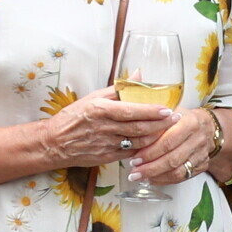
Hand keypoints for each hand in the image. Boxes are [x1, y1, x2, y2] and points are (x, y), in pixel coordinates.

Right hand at [36, 87, 177, 169]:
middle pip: (139, 128)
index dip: (151, 111)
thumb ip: (119, 87)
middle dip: (161, 124)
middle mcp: (105, 128)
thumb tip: (140, 73)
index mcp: (100, 110)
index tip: (167, 109)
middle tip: (176, 118)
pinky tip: (155, 143)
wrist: (55, 143)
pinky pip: (132, 153)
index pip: (131, 111)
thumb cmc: (74, 117)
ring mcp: (107, 145)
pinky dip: (145, 149)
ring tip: (170, 130)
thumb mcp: (93, 97)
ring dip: (156, 137)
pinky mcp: (108, 158)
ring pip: (138, 143)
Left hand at [132, 107, 221, 184]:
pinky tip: (152, 179)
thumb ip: (154, 125)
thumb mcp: (170, 114)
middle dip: (150, 168)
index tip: (134, 159)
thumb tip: (132, 140)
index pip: (168, 141)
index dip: (150, 152)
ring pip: (178, 171)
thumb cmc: (183, 119)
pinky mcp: (202, 165)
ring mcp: (202, 154)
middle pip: (172, 159)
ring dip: (157, 176)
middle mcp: (198, 139)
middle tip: (134, 173)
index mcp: (189, 123)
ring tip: (141, 177)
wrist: (208, 126)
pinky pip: (183, 177)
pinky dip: (165, 180)